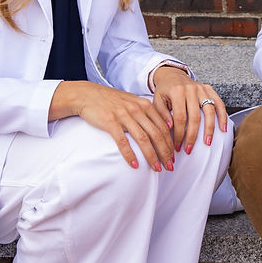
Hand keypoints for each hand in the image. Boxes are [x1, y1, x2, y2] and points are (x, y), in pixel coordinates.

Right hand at [51, 81, 174, 170]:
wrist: (88, 94)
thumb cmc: (111, 101)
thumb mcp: (133, 102)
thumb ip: (147, 112)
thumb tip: (164, 126)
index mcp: (145, 105)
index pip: (163, 126)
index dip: (170, 143)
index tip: (173, 156)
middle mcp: (137, 109)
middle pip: (156, 134)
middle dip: (165, 152)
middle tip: (169, 166)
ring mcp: (124, 115)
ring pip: (143, 139)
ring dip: (152, 156)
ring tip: (157, 168)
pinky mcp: (110, 122)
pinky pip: (122, 141)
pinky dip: (130, 154)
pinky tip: (134, 165)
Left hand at [152, 66, 227, 153]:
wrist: (172, 75)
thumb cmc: (164, 91)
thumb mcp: (157, 100)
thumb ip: (162, 114)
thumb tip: (170, 128)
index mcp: (177, 92)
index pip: (180, 117)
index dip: (179, 134)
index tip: (177, 146)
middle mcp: (191, 89)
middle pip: (195, 117)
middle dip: (192, 136)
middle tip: (189, 149)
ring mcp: (201, 89)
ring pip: (209, 111)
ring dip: (209, 129)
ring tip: (207, 142)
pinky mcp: (209, 89)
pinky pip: (219, 103)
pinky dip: (222, 116)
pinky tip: (223, 128)